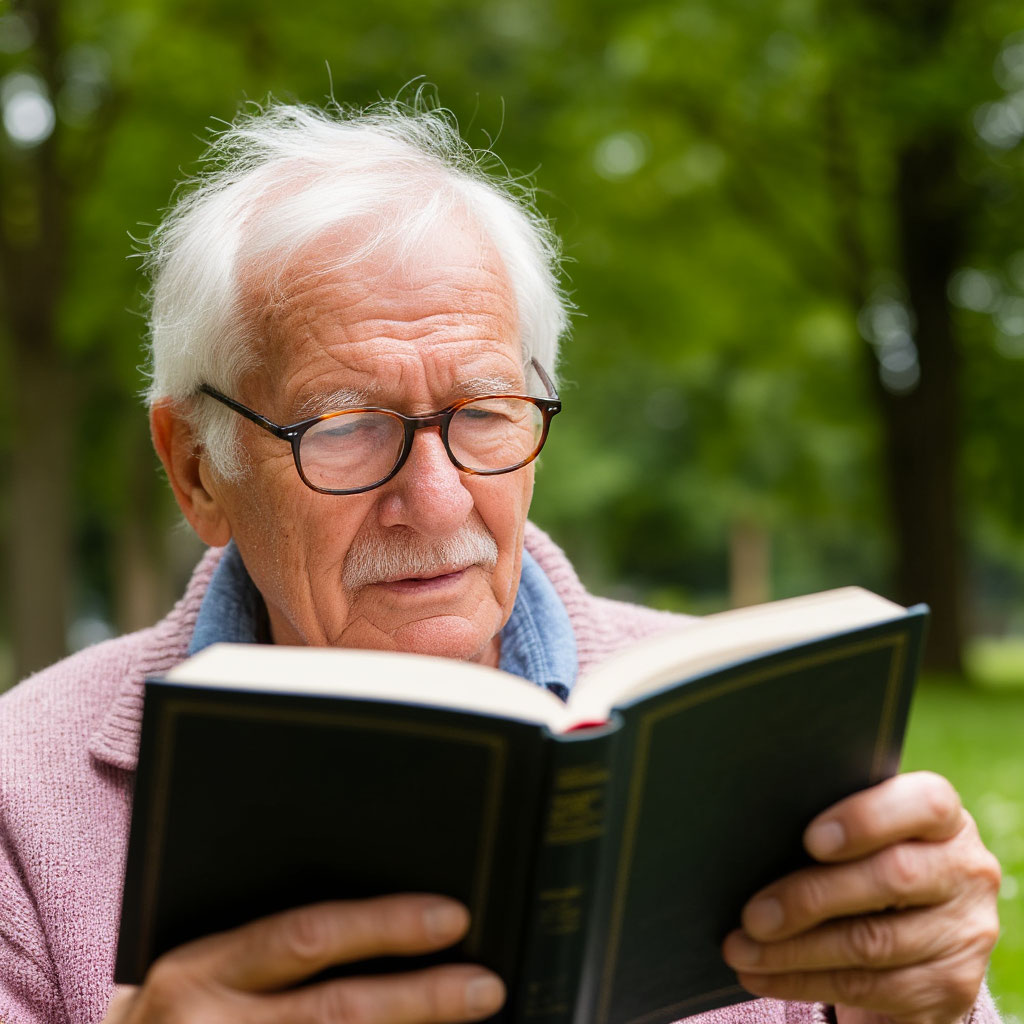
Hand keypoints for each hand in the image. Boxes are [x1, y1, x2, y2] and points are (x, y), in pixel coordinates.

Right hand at [103, 894, 504, 1023]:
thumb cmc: (171, 1014)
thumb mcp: (199, 966)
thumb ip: (271, 941)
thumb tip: (381, 912)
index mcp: (199, 970)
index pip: (306, 938)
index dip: (385, 926)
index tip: (452, 917)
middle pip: (335, 1014)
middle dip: (420, 1000)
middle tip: (486, 986)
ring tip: (472, 1018)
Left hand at [721, 772, 999, 1023]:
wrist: (919, 932)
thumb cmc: (864, 859)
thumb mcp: (861, 835)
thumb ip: (829, 826)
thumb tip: (751, 832)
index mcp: (942, 818)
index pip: (925, 804)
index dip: (867, 820)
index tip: (810, 839)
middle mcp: (966, 870)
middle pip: (891, 879)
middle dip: (810, 898)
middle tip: (752, 915)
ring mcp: (965, 932)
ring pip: (873, 943)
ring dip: (794, 951)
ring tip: (740, 949)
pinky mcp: (952, 986)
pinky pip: (870, 988)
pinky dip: (804, 981)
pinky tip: (762, 975)